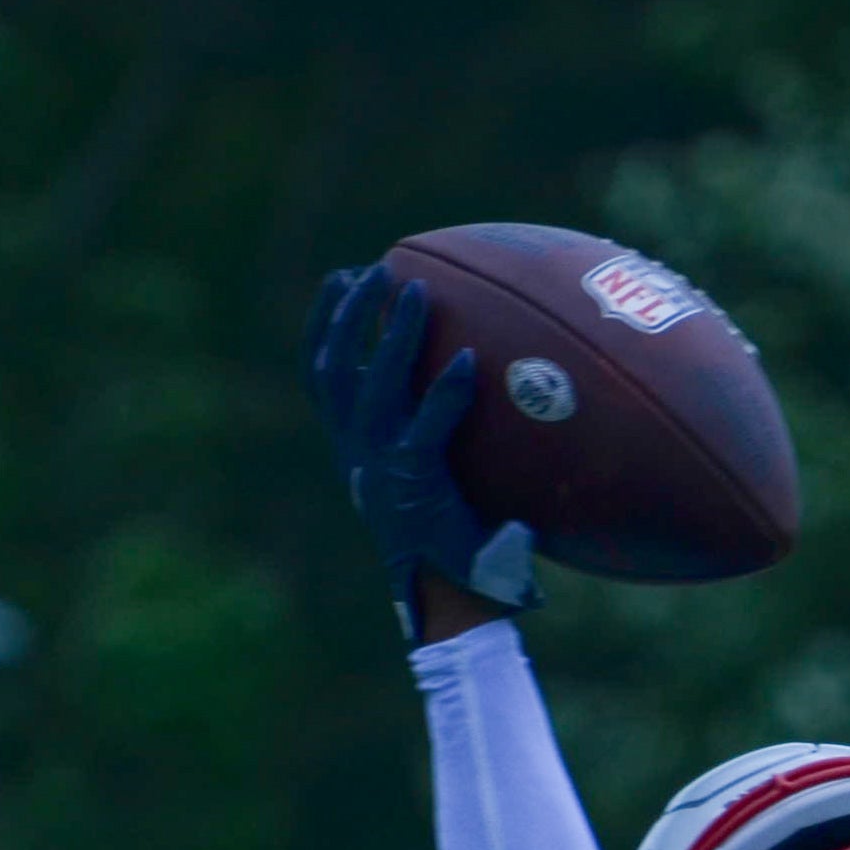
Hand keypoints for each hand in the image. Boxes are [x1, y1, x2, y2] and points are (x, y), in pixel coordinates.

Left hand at [303, 263, 540, 637]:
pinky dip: (327, 325)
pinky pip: (321, 369)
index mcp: (415, 490)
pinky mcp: (340, 426)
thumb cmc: (474, 559)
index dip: (443, 399)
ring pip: (336, 375)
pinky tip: (342, 281)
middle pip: (375, 395)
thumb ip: (506, 551)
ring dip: (353, 322)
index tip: (469, 360)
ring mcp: (350, 441)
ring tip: (373, 273)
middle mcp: (374, 463)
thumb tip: (528, 542)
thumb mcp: (494, 557)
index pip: (422, 440)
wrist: (424, 576)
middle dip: (395, 342)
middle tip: (417, 293)